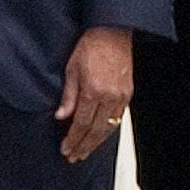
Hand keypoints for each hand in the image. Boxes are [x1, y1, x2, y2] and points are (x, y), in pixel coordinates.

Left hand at [57, 26, 133, 161]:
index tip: (66, 149)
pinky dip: (108, 130)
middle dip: (84, 146)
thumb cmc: (92, 45)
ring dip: (96, 142)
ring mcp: (121, 96)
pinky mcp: (127, 94)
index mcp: (94, 90)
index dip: (73, 139)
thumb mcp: (72, 68)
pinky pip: (117, 119)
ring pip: (109, 128)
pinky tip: (100, 136)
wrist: (113, 32)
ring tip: (85, 152)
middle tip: (74, 156)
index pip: (82, 124)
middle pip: (96, 131)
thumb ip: (68, 95)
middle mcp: (110, 97)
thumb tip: (61, 116)